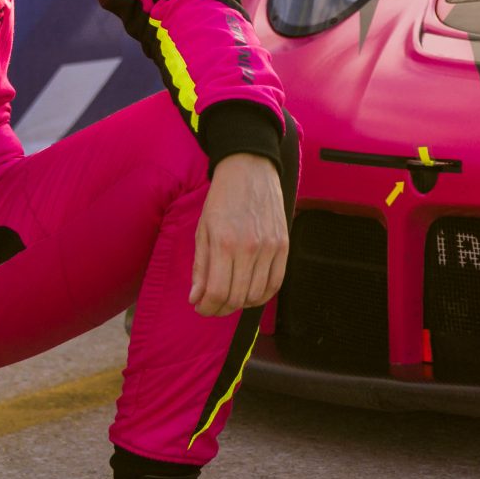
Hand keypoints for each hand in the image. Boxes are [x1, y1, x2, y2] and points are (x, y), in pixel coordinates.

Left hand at [189, 153, 288, 316]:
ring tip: (230, 297)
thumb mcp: (203, 230)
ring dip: (241, 303)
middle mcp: (249, 248)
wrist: (249, 170)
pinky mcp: (283, 245)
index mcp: (224, 243)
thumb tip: (196, 298)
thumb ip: (200, 267)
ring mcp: (270, 248)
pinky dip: (263, 295)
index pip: (217, 293)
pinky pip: (276, 283)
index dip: (207, 308)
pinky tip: (250, 292)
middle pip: (237, 298)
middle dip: (220, 309)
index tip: (201, 307)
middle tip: (212, 306)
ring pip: (257, 295)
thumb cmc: (222, 199)